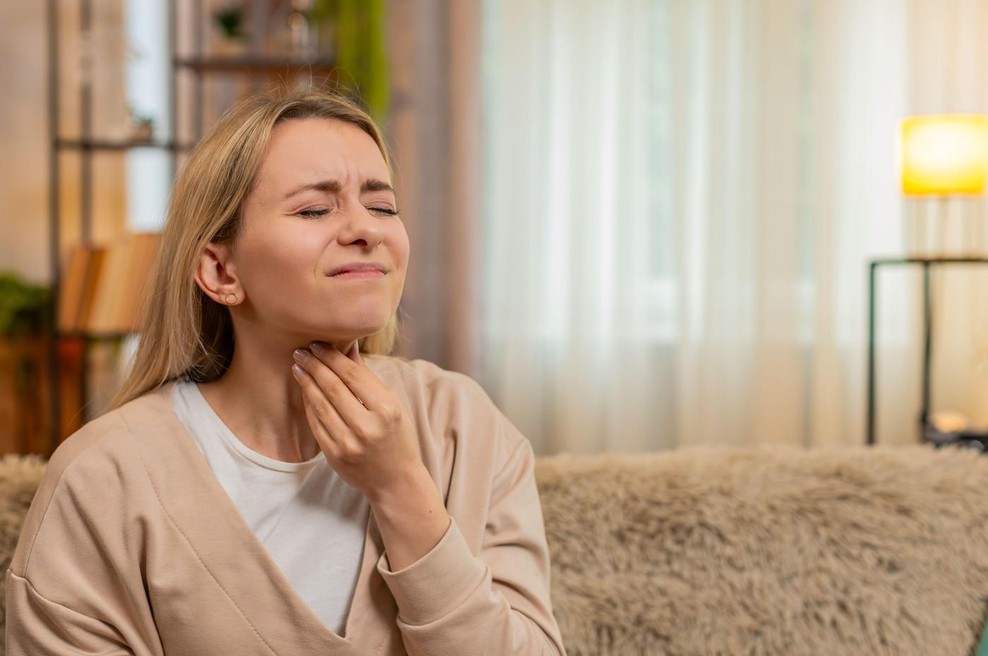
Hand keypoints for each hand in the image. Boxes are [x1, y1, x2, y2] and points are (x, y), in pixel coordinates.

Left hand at [291, 343, 449, 569]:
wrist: (395, 481)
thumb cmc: (397, 437)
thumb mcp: (392, 405)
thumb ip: (367, 378)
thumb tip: (348, 347)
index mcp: (386, 409)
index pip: (353, 375)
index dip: (332, 357)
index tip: (318, 344)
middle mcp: (367, 426)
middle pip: (333, 387)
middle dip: (314, 365)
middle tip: (301, 350)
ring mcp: (348, 443)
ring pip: (320, 404)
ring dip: (306, 382)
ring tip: (298, 366)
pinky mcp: (334, 455)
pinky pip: (316, 423)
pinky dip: (308, 404)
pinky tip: (305, 390)